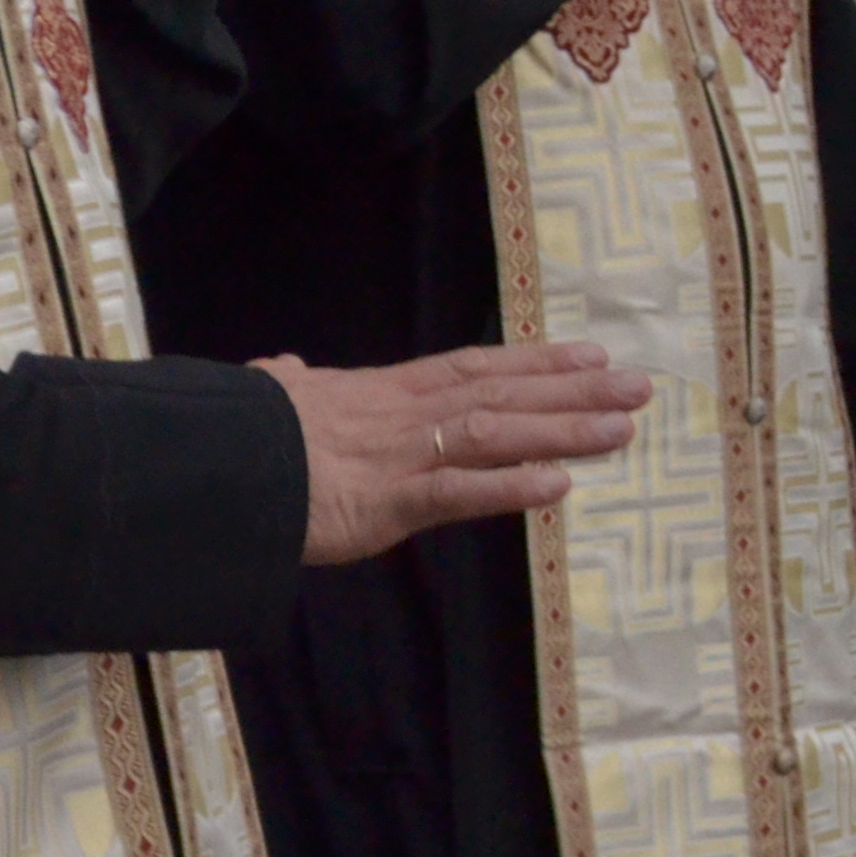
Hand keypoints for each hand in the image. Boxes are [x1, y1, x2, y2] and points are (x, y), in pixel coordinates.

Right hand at [260, 341, 651, 566]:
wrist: (216, 463)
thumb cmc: (242, 434)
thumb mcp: (270, 398)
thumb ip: (288, 385)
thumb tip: (281, 368)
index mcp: (381, 393)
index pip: (471, 369)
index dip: (533, 362)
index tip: (587, 354)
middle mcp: (404, 416)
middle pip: (502, 394)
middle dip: (573, 391)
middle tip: (638, 384)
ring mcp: (401, 456)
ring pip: (496, 433)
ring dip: (562, 429)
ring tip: (623, 427)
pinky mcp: (390, 502)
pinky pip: (461, 492)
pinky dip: (512, 486)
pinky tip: (560, 484)